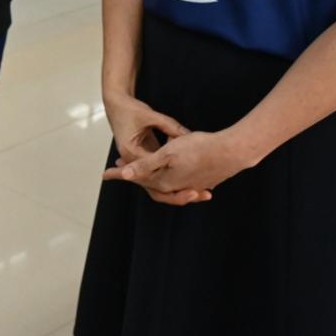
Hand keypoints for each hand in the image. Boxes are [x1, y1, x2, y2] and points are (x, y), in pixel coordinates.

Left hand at [102, 128, 254, 204]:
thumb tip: (124, 173)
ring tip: (136, 166)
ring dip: (149, 175)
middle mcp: (175, 187)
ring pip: (163, 182)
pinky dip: (165, 174)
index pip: (136, 179)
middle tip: (117, 169)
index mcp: (164, 181)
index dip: (119, 175)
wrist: (233, 151)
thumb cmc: (199, 148)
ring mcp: (189, 185)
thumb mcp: (168, 153)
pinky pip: (177, 180)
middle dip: (132, 175)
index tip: (103, 174)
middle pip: (148, 183)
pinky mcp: (200, 180)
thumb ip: (145, 165)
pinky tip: (165, 165)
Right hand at [103, 90, 211, 205]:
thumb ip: (171, 127)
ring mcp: (138, 160)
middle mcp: (133, 161)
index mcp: (131, 153)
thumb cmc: (131, 110)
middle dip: (178, 191)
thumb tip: (190, 136)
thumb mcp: (151, 116)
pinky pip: (159, 170)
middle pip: (156, 184)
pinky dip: (172, 173)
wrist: (116, 104)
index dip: (174, 178)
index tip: (193, 183)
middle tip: (199, 193)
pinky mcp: (144, 156)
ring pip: (158, 180)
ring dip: (176, 186)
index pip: (153, 173)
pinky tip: (190, 174)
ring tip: (200, 189)